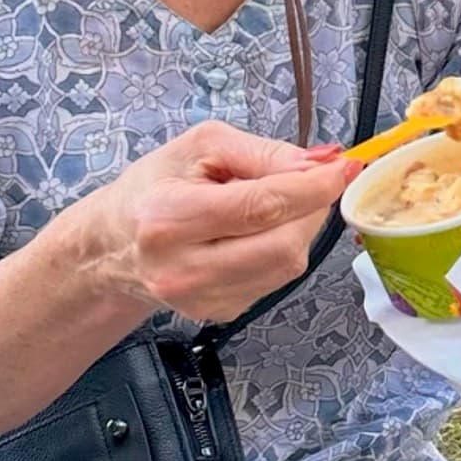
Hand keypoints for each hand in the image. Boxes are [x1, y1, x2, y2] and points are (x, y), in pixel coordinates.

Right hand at [73, 121, 352, 323]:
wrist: (114, 245)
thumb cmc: (155, 187)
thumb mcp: (201, 147)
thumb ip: (263, 152)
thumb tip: (320, 163)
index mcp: (169, 219)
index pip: (260, 207)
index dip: (313, 188)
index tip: (346, 166)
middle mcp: (183, 269)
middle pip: (282, 245)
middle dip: (312, 208)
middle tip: (310, 182)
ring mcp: (201, 299)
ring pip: (287, 266)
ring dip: (300, 229)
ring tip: (273, 204)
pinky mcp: (218, 313)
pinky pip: (276, 280)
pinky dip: (282, 250)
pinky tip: (256, 234)